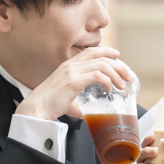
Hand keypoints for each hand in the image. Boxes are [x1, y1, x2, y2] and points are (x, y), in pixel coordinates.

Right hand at [16, 46, 132, 120]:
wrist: (36, 109)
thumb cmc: (48, 105)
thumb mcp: (64, 99)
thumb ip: (74, 104)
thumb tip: (82, 112)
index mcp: (68, 66)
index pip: (91, 51)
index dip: (106, 51)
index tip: (117, 56)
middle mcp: (71, 65)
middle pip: (100, 56)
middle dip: (118, 64)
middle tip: (127, 75)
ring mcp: (72, 72)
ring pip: (102, 65)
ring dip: (115, 74)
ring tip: (121, 85)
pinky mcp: (74, 81)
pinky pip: (97, 75)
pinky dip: (107, 81)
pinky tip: (109, 89)